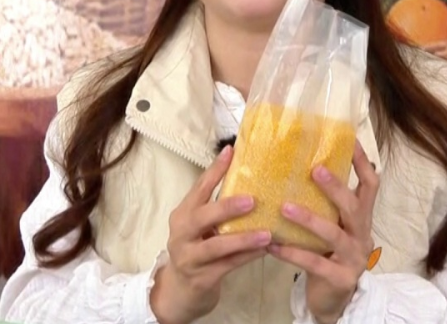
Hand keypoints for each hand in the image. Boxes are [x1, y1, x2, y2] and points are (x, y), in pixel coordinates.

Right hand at [150, 145, 271, 323]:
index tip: (231, 152)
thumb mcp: (199, 228)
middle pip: (201, 216)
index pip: (198, 188)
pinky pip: (228, 266)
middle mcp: (181, 234)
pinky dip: (247, 257)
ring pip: (216, 246)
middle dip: (226, 207)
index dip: (214, 170)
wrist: (179, 293)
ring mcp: (190, 258)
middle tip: (252, 200)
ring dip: (243, 239)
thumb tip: (251, 183)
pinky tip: (266, 250)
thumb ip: (216, 209)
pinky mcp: (201, 279)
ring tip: (267, 233)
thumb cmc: (196, 252)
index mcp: (182, 215)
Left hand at [268, 144, 380, 323]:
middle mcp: (362, 236)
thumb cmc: (327, 256)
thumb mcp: (331, 228)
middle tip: (315, 169)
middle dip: (336, 188)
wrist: (334, 300)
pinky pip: (314, 263)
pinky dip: (292, 253)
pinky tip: (272, 246)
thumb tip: (295, 168)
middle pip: (354, 207)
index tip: (349, 139)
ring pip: (334, 235)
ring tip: (284, 207)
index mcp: (361, 219)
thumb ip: (323, 206)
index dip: (362, 162)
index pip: (370, 185)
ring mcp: (354, 259)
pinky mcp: (340, 278)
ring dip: (309, 219)